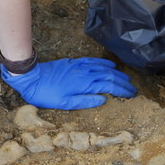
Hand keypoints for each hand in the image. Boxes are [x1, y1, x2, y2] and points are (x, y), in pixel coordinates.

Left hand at [1, 57, 136, 109]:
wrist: (31, 78)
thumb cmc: (46, 94)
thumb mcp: (64, 104)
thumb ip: (85, 101)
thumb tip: (103, 100)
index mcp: (85, 85)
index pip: (110, 86)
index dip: (122, 90)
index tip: (132, 95)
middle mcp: (85, 73)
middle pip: (109, 76)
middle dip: (123, 83)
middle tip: (133, 89)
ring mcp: (79, 66)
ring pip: (103, 68)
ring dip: (116, 73)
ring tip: (126, 79)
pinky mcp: (73, 63)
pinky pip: (92, 61)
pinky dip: (103, 63)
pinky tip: (110, 66)